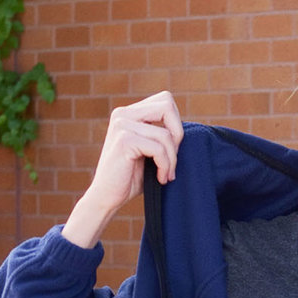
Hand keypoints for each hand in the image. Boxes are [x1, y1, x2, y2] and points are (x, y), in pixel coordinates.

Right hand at [63, 92, 184, 248]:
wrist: (107, 197)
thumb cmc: (131, 176)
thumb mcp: (149, 150)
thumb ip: (162, 134)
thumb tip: (189, 128)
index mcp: (129, 113)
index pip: (166, 100)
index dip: (176, 124)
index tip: (172, 148)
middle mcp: (123, 114)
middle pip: (167, 106)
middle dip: (178, 136)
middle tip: (172, 159)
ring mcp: (122, 125)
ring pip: (166, 135)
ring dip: (172, 159)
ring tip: (166, 175)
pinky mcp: (124, 140)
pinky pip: (159, 149)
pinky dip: (165, 166)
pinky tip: (161, 179)